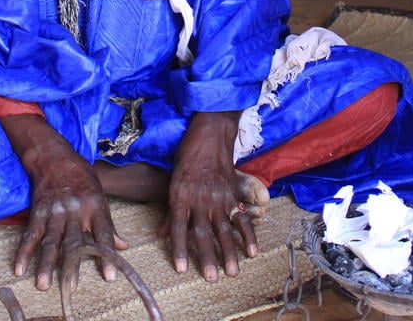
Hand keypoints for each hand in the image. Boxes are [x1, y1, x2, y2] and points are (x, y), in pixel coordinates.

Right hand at [1, 114, 124, 289]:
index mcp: (95, 205)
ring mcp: (54, 211)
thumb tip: (123, 246)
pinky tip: (20, 268)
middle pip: (73, 241)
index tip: (110, 276)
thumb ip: (108, 224)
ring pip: (50, 241)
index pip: (103, 233)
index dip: (107, 255)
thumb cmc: (82, 177)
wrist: (54, 156)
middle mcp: (75, 209)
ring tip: (43, 284)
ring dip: (46, 264)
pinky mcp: (38, 211)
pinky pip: (30, 234)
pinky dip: (24, 252)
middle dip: (72, 265)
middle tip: (71, 286)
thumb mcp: (100, 195)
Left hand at [160, 110, 257, 281]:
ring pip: (224, 229)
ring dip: (229, 252)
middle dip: (207, 257)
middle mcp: (199, 198)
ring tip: (232, 272)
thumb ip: (169, 209)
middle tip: (211, 278)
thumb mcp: (172, 180)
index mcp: (180, 195)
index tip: (181, 269)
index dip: (179, 249)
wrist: (210, 133)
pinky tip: (252, 251)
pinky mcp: (232, 194)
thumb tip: (160, 233)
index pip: (177, 227)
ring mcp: (218, 197)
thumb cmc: (187, 156)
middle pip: (202, 232)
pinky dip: (248, 234)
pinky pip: (241, 217)